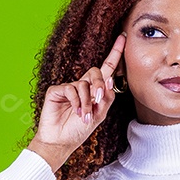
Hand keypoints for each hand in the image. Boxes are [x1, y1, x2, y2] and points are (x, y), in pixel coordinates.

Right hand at [28, 32, 125, 165]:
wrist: (61, 142)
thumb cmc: (79, 130)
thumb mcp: (99, 115)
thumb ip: (106, 98)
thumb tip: (110, 80)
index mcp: (95, 90)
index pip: (107, 69)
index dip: (115, 53)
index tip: (123, 37)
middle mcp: (82, 86)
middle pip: (96, 72)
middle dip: (99, 85)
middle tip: (98, 99)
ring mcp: (69, 88)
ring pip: (84, 84)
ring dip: (87, 102)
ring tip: (83, 116)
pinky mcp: (56, 90)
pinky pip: (70, 89)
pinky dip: (76, 102)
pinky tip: (74, 112)